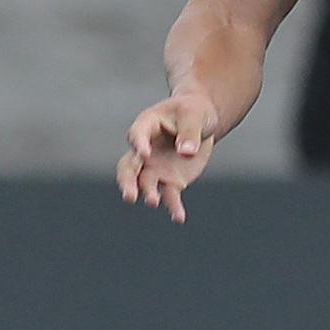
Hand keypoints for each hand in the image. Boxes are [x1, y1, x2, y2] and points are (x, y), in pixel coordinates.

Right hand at [117, 90, 223, 222]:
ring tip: (153, 202)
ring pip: (144, 184)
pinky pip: (169, 195)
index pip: (137, 135)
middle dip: (127, 181)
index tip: (143, 153)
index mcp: (147, 126)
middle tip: (129, 195)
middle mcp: (145, 150)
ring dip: (147, 194)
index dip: (139, 144)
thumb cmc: (193, 111)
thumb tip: (186, 153)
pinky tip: (179, 218)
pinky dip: (173, 206)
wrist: (201, 122)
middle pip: (129, 167)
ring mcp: (155, 167)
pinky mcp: (170, 180)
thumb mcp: (194, 115)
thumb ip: (190, 132)